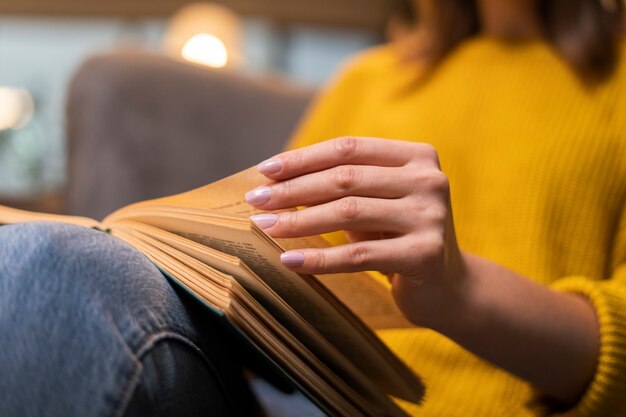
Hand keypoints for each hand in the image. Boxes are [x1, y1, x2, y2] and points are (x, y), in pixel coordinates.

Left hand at [246, 137, 467, 326]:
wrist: (449, 287)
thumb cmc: (399, 237)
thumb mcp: (376, 204)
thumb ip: (342, 187)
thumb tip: (276, 182)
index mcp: (417, 156)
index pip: (349, 148)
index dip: (304, 158)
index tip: (265, 170)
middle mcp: (428, 180)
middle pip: (345, 178)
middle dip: (294, 189)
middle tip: (256, 200)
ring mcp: (429, 216)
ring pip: (348, 212)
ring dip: (299, 221)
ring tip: (264, 226)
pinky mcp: (424, 254)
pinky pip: (358, 256)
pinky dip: (319, 258)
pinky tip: (289, 261)